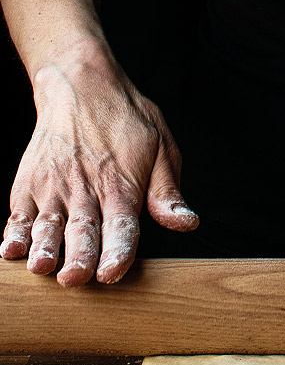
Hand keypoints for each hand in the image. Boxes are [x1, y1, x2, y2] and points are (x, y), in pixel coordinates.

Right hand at [0, 54, 198, 285]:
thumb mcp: (161, 147)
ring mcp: (53, 185)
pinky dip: (13, 233)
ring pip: (47, 224)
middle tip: (75, 280)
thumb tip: (187, 222)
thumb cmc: (125, 120)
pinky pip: (18, 214)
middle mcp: (85, 187)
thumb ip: (168, 192)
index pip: (121, 225)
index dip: (117, 252)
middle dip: (78, 257)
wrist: (80, 85)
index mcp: (122, 183)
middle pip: (82, 229)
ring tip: (41, 266)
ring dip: (43, 247)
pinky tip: (10, 252)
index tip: (112, 273)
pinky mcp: (28, 183)